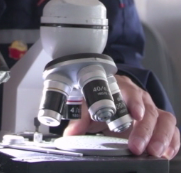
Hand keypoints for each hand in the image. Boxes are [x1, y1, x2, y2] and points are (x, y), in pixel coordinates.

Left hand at [64, 75, 179, 158]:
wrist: (114, 94)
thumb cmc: (104, 98)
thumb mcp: (90, 104)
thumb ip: (82, 117)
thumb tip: (71, 133)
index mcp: (121, 88)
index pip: (129, 91)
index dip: (134, 102)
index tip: (135, 115)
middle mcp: (140, 97)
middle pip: (148, 110)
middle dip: (144, 130)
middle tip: (136, 146)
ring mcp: (152, 108)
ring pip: (164, 119)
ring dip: (161, 136)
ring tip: (154, 152)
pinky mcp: (160, 121)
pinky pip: (172, 129)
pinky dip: (172, 141)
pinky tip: (166, 152)